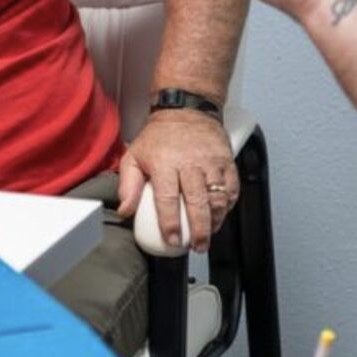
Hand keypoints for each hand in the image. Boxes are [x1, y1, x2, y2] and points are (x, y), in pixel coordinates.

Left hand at [117, 110, 234, 250]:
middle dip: (199, 229)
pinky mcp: (226, 161)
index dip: (170, 223)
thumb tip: (125, 210)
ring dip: (216, 220)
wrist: (186, 110)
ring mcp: (211, 162)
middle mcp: (190, 163)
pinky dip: (229, 205)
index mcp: (165, 163)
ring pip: (218, 197)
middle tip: (196, 246)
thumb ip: (128, 185)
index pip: (167, 198)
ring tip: (209, 235)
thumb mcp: (134, 156)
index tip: (171, 240)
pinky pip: (232, 187)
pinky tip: (222, 215)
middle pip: (197, 202)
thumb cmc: (160, 136)